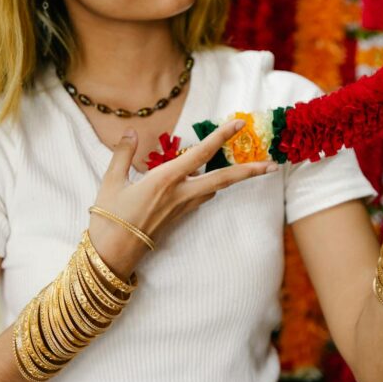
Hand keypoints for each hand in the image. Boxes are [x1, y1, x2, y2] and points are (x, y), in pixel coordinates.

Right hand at [88, 119, 277, 272]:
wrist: (111, 257)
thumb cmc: (109, 219)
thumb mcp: (111, 181)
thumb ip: (123, 153)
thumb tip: (131, 131)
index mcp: (164, 180)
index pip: (200, 154)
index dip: (221, 137)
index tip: (239, 124)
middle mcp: (180, 194)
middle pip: (223, 180)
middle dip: (249, 171)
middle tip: (273, 165)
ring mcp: (181, 209)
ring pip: (212, 189)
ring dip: (229, 178)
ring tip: (246, 168)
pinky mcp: (178, 220)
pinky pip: (200, 199)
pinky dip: (208, 187)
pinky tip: (204, 181)